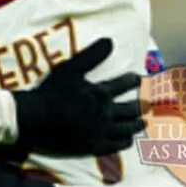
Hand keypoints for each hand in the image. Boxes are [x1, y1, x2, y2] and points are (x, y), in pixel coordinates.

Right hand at [13, 38, 143, 155]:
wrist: (36, 118)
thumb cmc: (52, 92)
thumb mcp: (70, 68)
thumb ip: (91, 55)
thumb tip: (110, 40)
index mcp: (101, 93)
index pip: (125, 84)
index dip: (134, 80)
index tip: (140, 79)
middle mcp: (106, 113)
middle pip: (131, 109)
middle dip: (142, 104)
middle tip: (149, 103)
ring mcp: (101, 131)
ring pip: (127, 128)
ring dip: (138, 123)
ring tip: (144, 121)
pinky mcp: (94, 146)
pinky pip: (117, 144)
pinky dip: (126, 140)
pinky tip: (128, 139)